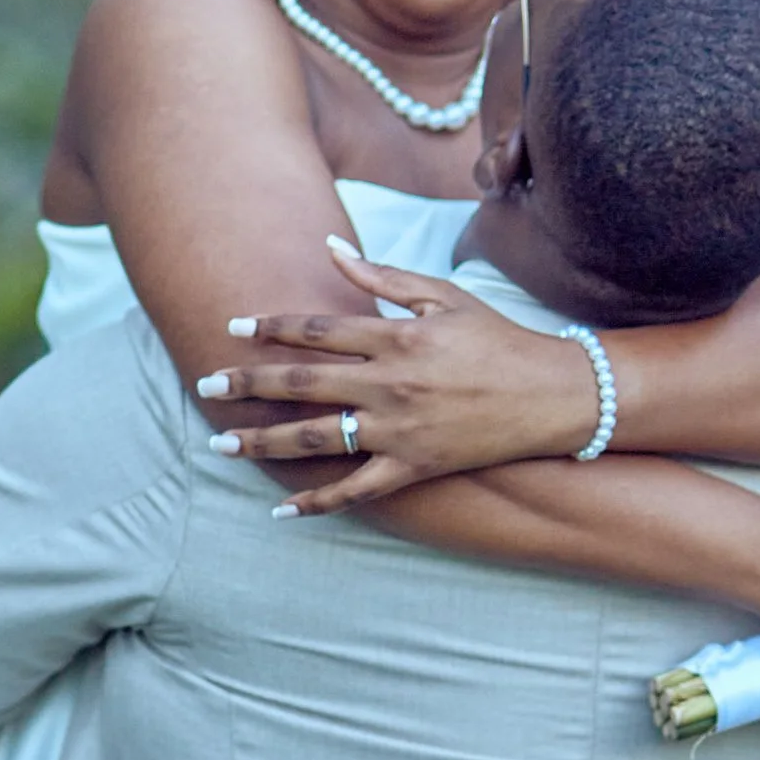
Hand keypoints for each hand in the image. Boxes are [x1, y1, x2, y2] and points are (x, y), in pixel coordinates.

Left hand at [199, 244, 601, 511]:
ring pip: (316, 439)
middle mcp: (390, 385)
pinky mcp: (415, 467)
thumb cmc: (499, 339)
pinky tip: (281, 511)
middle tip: (204, 386)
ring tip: (221, 445)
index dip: (270, 328)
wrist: (554, 395)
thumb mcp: (443, 297)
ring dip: (263, 442)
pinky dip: (318, 503)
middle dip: (248, 385)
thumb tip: (330, 248)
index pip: (318, 330)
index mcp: (397, 338)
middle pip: (302, 383)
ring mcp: (400, 431)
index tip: (233, 327)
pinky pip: (357, 491)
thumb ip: (382, 276)